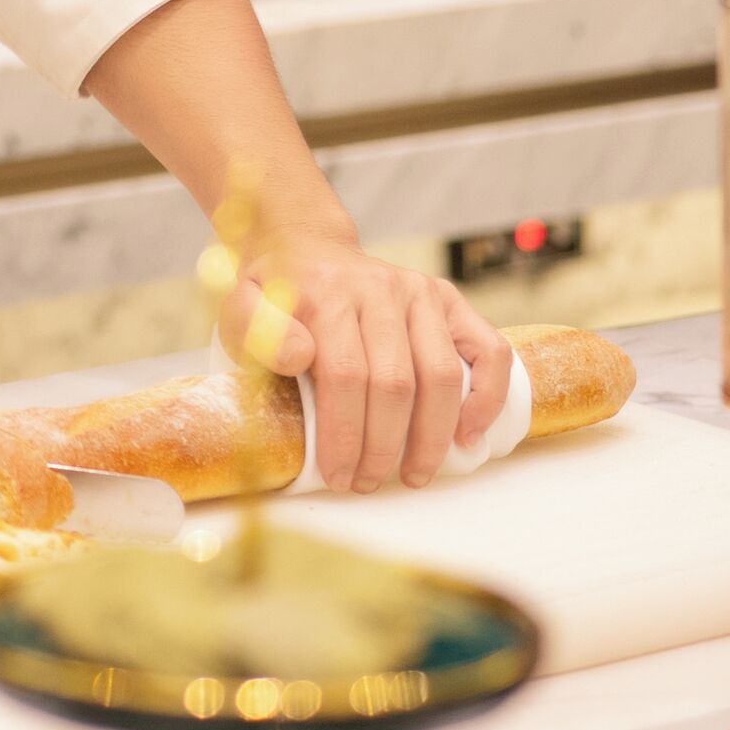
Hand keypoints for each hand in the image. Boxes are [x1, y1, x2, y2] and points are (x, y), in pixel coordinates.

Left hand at [222, 234, 509, 493]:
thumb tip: (300, 356)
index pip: (346, 376)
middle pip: (396, 383)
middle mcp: (380, 288)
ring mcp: (420, 292)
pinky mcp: (448, 300)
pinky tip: (469, 434)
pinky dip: (488, 396)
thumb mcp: (240, 308)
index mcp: (326, 292)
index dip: (346, 435)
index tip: (339, 475)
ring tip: (415, 474)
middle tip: (369, 482)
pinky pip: (488, 349)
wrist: (304, 247)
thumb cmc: (274, 295)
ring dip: (432, 436)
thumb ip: (256, 331)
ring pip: (442, 375)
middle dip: (384, 447)